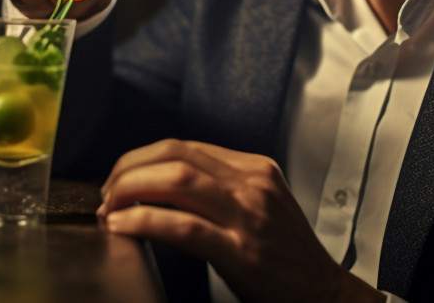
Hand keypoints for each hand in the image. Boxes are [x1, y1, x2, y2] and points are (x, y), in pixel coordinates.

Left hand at [98, 140, 383, 302]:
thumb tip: (163, 185)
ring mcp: (248, 215)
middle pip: (175, 155)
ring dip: (131, 190)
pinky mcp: (241, 251)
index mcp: (254, 169)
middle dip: (130, 169)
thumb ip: (222, 189)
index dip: (142, 158)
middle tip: (108, 192)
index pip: (185, 146)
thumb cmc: (287, 257)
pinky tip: (124, 227)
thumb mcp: (260, 206)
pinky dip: (146, 222)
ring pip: (176, 180)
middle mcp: (251, 184)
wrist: (325, 293)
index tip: (121, 177)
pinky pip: (184, 226)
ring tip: (110, 207)